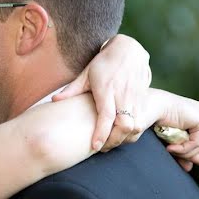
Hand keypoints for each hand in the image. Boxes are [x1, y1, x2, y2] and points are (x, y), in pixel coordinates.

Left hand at [52, 34, 150, 151]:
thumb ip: (72, 90)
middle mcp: (123, 94)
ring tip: (111, 141)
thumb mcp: (86, 74)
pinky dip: (132, 131)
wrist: (130, 50)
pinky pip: (141, 121)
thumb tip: (54, 100)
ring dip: (124, 138)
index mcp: (106, 89)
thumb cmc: (104, 63)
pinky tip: (121, 133)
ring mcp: (136, 97)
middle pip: (125, 125)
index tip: (95, 146)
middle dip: (115, 140)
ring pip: (135, 125)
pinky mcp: (144, 99)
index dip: (101, 133)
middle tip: (102, 147)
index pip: (106, 115)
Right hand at [146, 89, 198, 172]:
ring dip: (186, 154)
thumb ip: (182, 153)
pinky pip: (198, 142)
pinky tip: (170, 147)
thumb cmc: (152, 121)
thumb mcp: (171, 142)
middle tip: (183, 162)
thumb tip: (189, 168)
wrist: (145, 108)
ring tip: (171, 150)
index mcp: (196, 118)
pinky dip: (183, 149)